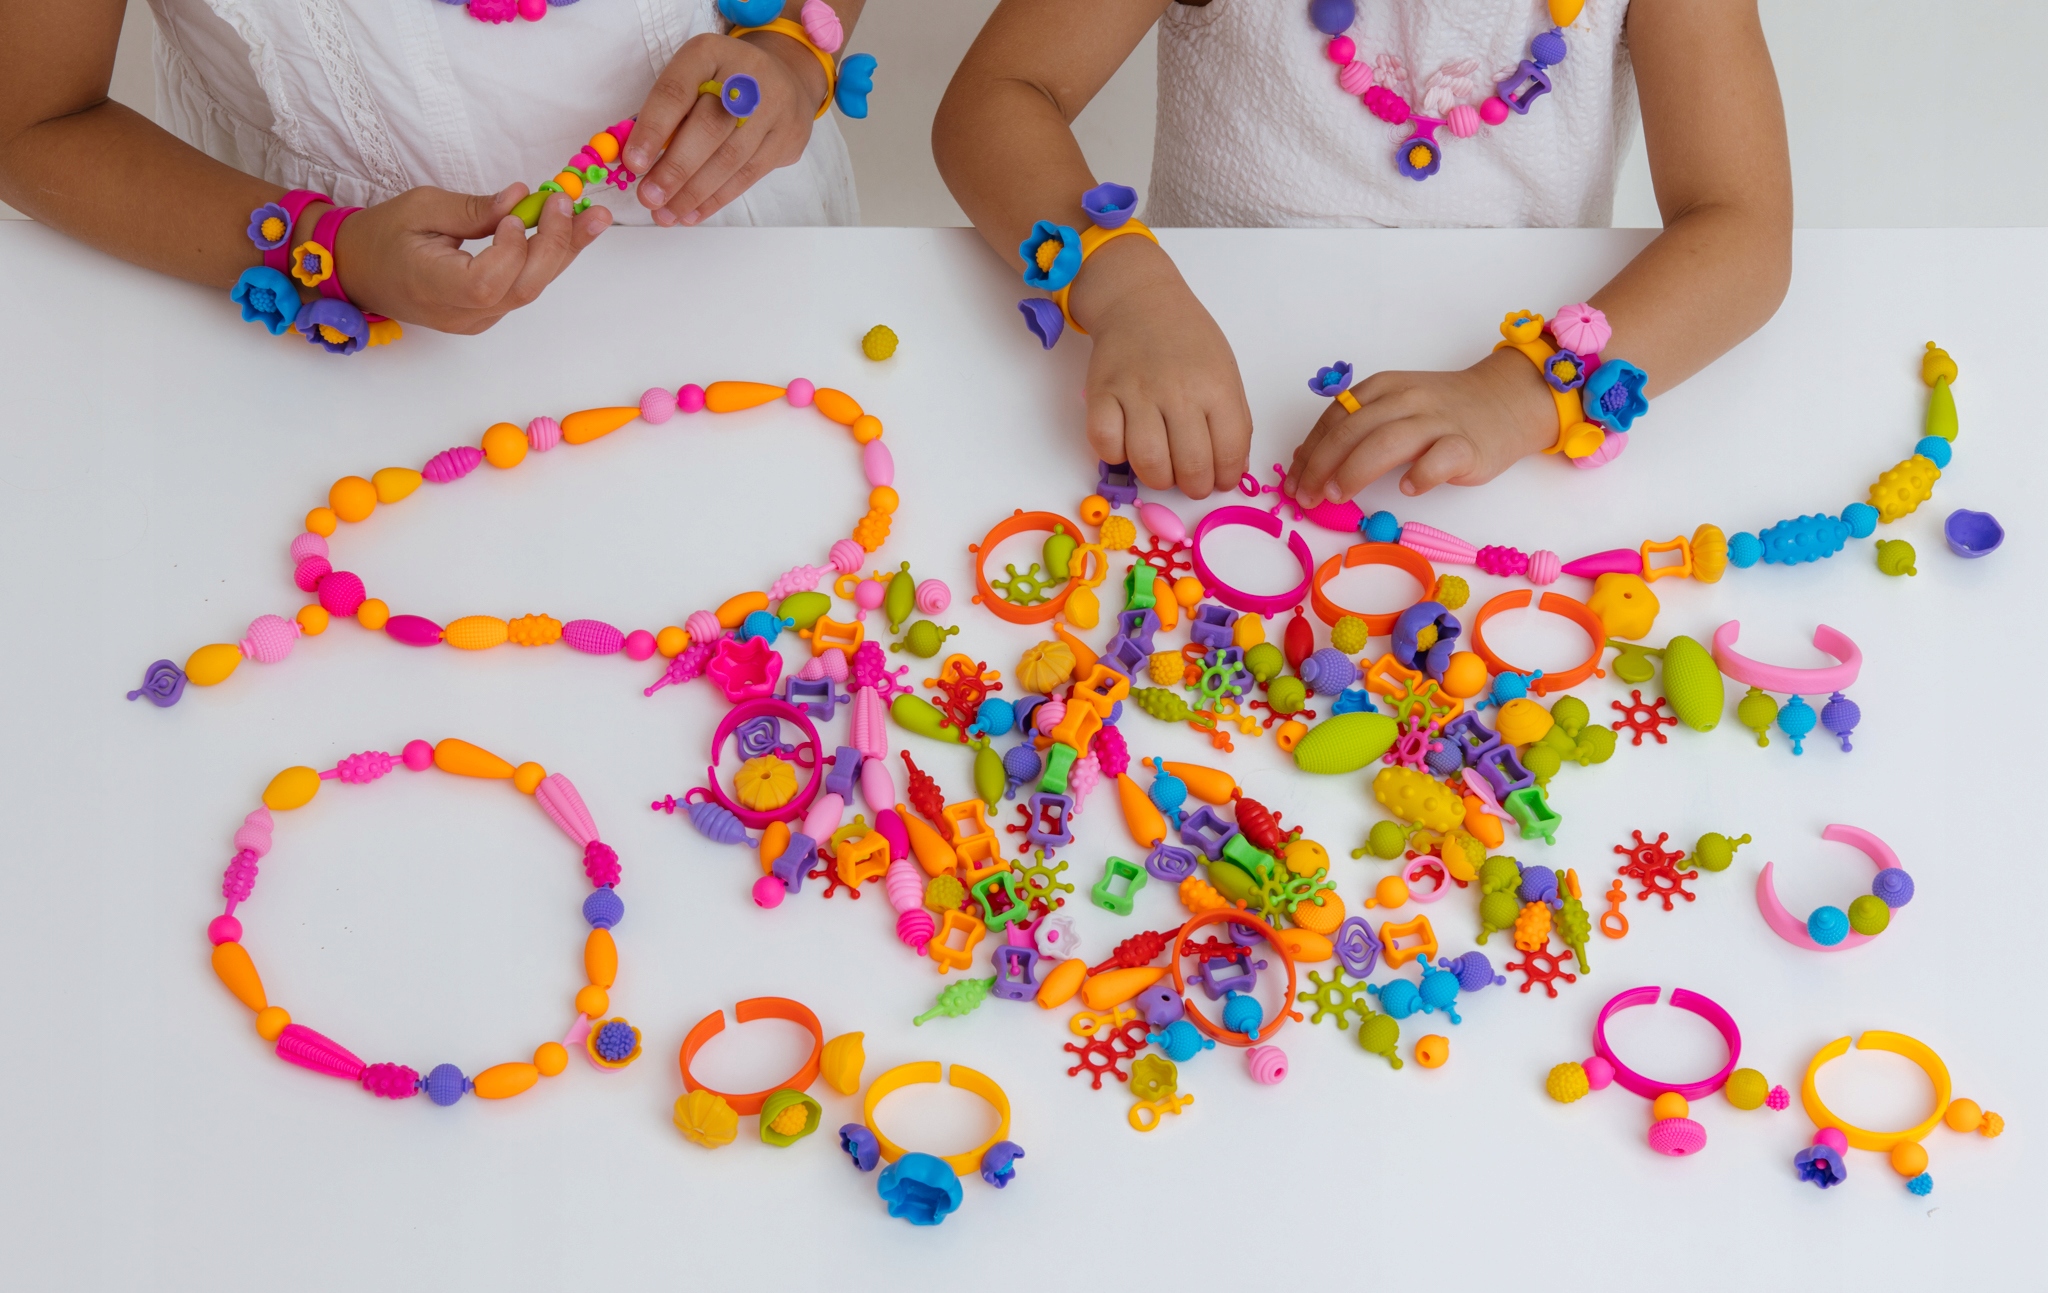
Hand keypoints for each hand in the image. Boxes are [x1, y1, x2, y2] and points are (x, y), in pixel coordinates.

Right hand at [330, 184, 609, 334]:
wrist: (358, 271)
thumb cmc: (381, 236)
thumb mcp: (420, 208)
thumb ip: (473, 210)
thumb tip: (522, 198)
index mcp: (434, 289)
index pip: (488, 282)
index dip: (512, 250)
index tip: (517, 215)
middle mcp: (460, 313)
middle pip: (522, 288)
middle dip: (558, 245)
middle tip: (580, 207)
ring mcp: (475, 319)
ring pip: (530, 289)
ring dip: (563, 252)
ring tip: (593, 219)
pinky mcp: (484, 314)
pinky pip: (522, 289)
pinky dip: (545, 260)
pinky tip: (568, 234)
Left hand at [624, 32, 823, 225]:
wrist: (785, 77)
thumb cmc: (722, 83)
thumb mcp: (691, 78)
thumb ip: (665, 112)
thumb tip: (634, 159)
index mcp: (710, 53)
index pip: (677, 92)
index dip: (653, 129)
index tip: (632, 164)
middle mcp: (748, 75)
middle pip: (709, 128)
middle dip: (675, 169)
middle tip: (649, 198)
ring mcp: (775, 107)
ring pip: (730, 159)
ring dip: (694, 193)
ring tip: (666, 213)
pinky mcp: (789, 138)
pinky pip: (749, 176)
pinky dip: (716, 198)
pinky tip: (692, 212)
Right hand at [1070, 237, 1251, 499]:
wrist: (1141, 301)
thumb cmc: (1188, 340)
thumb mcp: (1225, 371)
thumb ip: (1232, 418)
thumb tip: (1232, 468)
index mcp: (1216, 386)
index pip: (1229, 452)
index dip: (1227, 478)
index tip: (1220, 480)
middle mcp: (1178, 391)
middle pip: (1191, 466)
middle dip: (1195, 487)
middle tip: (1192, 483)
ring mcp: (1137, 393)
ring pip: (1148, 463)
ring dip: (1158, 479)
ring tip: (1162, 471)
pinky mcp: (1102, 394)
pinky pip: (1106, 445)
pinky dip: (1117, 456)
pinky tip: (1128, 447)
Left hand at [1285, 349, 1559, 502]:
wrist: (1504, 402)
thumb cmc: (1441, 412)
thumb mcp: (1393, 407)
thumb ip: (1355, 428)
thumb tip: (1307, 461)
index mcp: (1382, 388)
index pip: (1335, 419)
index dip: (1310, 452)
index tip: (1294, 482)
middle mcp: (1406, 400)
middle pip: (1353, 430)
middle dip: (1321, 465)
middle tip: (1307, 497)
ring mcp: (1437, 422)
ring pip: (1387, 442)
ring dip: (1355, 471)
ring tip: (1337, 496)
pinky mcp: (1467, 445)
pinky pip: (1440, 458)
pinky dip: (1421, 474)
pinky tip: (1407, 489)